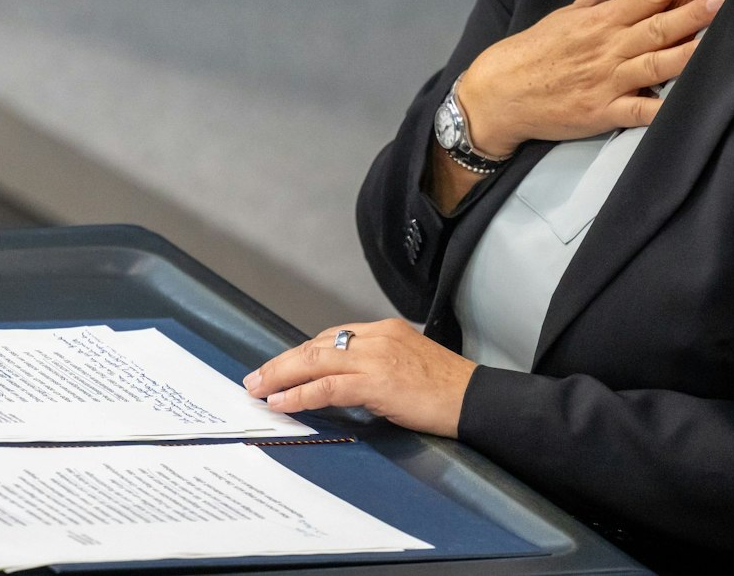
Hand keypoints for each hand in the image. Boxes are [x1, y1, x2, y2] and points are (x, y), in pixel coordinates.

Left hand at [242, 319, 475, 437]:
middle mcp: (377, 337)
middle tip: (256, 377)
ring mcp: (377, 357)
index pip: (332, 338)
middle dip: (282, 363)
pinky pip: (328, 386)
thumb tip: (347, 384)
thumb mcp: (408, 366)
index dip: (302, 354)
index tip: (282, 367)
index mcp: (384, 331)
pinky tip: (282, 402)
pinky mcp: (378, 381)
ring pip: (315, 361)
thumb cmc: (447, 390)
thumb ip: (378, 368)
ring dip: (280, 376)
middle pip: (316, 345)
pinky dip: (300, 394)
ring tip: (259, 389)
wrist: (477, 400)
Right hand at [457, 0, 725, 153]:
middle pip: (658, 27)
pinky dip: (664, 109)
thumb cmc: (536, 50)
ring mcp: (608, 82)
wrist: (499, 94)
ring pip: (656, 66)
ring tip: (718, 40)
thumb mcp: (568, 11)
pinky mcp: (604, 113)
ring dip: (688, 53)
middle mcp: (608, 48)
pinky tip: (690, 103)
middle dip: (693, 11)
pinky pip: (641, 112)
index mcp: (601, 20)